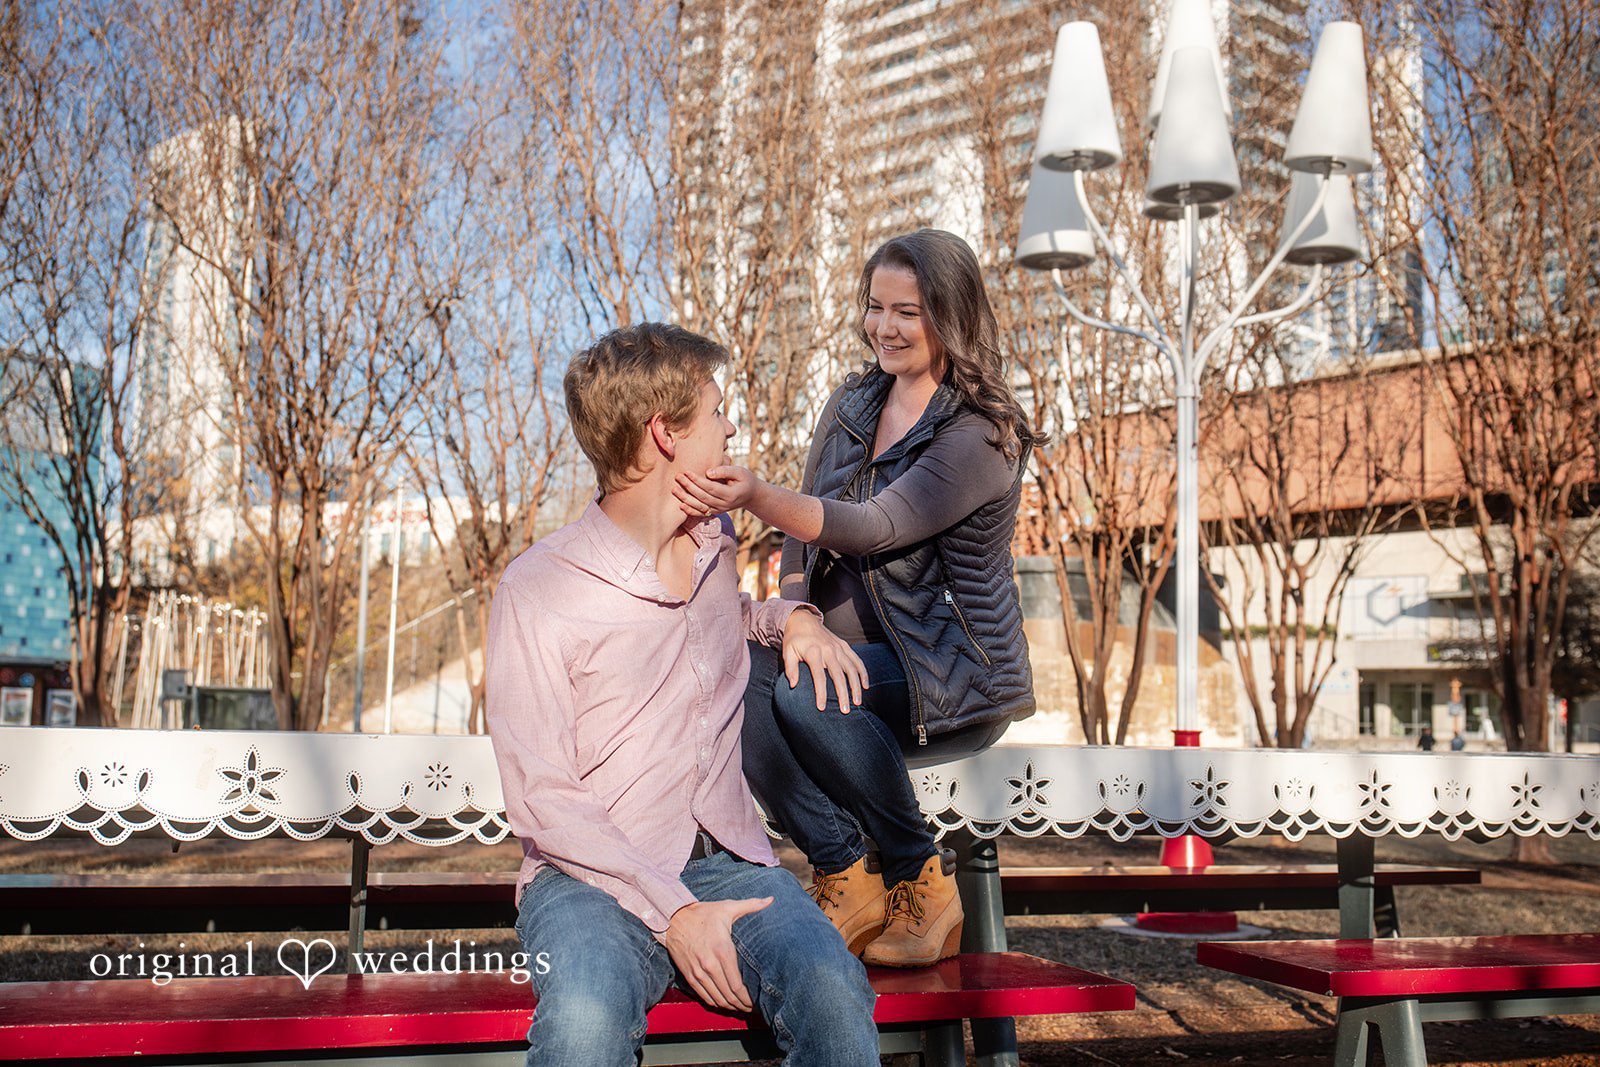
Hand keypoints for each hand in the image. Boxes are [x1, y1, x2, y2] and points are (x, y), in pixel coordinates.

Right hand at [661, 897, 770, 1012]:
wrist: (673, 917)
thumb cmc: (703, 913)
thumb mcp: (727, 907)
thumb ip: (751, 905)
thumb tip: (771, 899)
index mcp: (722, 950)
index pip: (737, 985)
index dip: (748, 997)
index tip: (756, 1001)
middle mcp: (710, 964)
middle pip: (729, 995)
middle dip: (742, 1005)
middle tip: (751, 1007)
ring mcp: (698, 972)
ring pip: (717, 998)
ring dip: (730, 1006)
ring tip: (740, 1008)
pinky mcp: (689, 975)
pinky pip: (704, 996)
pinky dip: (715, 1003)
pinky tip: (723, 1003)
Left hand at [674, 466, 759, 519]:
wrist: (751, 495)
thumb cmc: (745, 480)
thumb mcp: (740, 472)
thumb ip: (725, 471)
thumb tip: (708, 472)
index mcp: (730, 494)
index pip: (710, 487)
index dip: (698, 480)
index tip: (687, 472)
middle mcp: (724, 505)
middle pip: (703, 497)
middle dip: (688, 487)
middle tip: (678, 477)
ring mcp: (719, 510)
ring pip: (700, 507)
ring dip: (686, 499)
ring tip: (674, 489)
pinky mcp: (715, 512)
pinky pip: (701, 514)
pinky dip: (690, 511)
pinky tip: (681, 505)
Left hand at [782, 609, 868, 711]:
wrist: (803, 619)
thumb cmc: (794, 640)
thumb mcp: (787, 652)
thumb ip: (790, 668)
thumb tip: (793, 685)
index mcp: (814, 652)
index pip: (819, 676)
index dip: (821, 693)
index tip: (822, 708)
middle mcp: (829, 650)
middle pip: (839, 675)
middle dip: (843, 694)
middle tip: (845, 711)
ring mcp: (839, 647)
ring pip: (851, 669)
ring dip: (856, 686)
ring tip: (857, 703)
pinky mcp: (844, 646)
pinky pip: (857, 660)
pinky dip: (863, 673)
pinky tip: (865, 686)